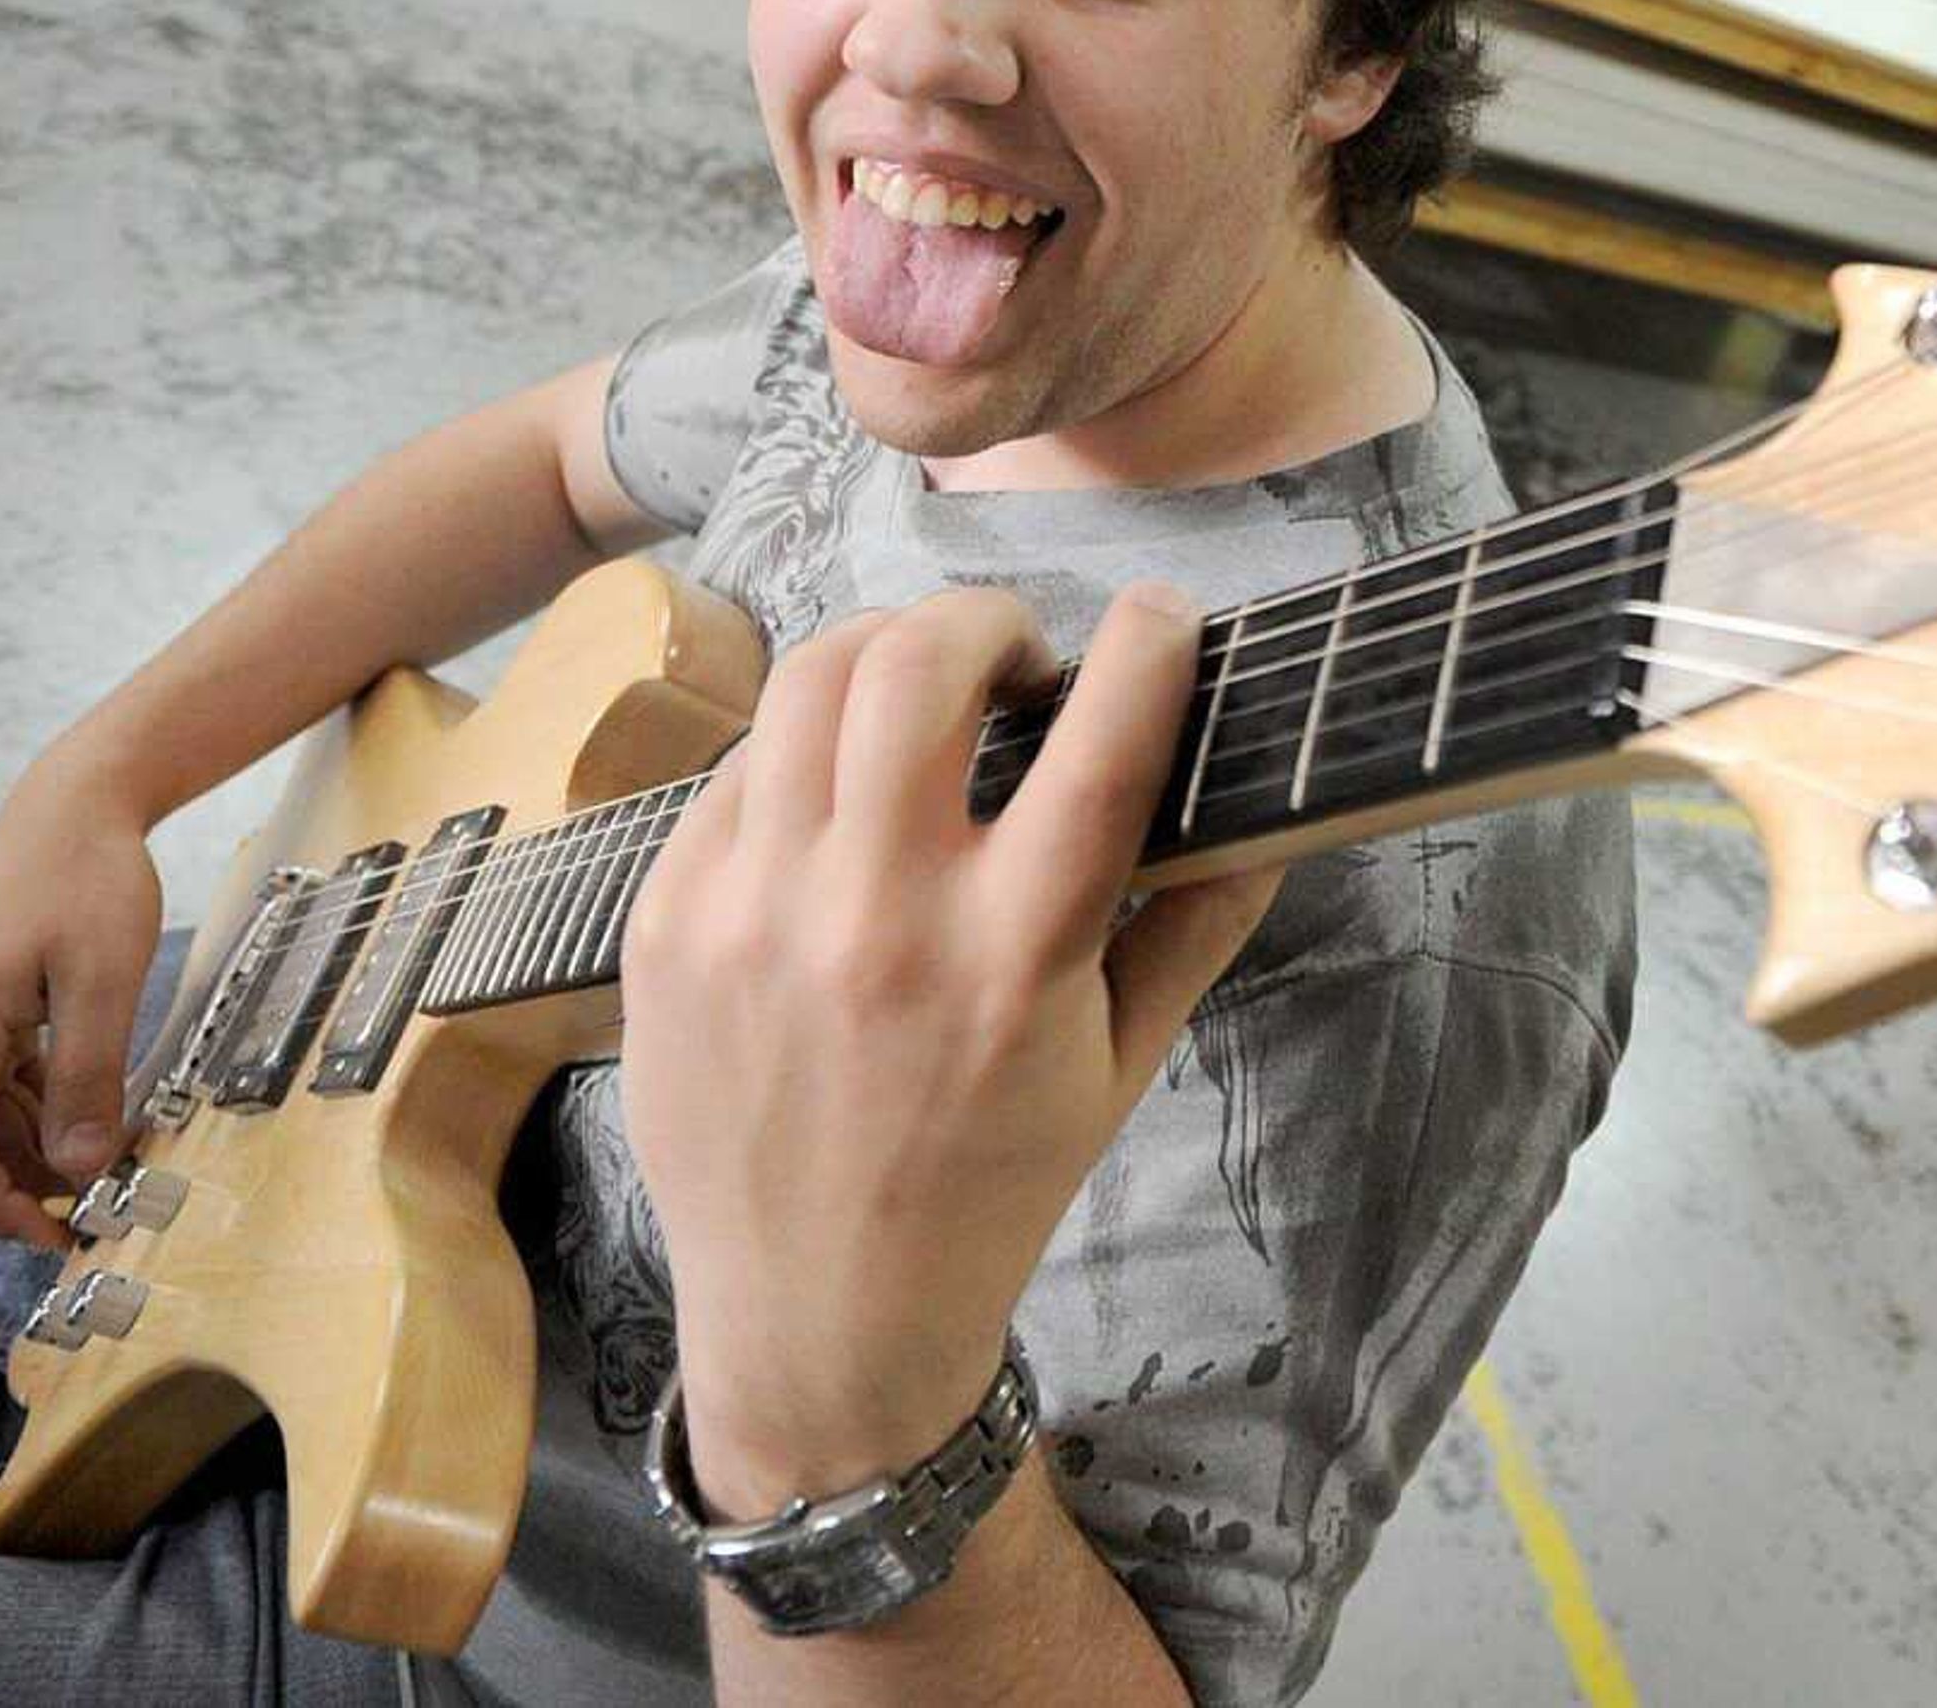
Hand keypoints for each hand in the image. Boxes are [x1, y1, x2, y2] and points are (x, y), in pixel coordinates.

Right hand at [0, 747, 169, 1245]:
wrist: (71, 806)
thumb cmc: (86, 879)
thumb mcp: (103, 981)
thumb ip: (87, 1077)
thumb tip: (82, 1167)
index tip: (61, 1238)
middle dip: (26, 1189)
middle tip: (104, 1208)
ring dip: (37, 1153)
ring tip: (113, 1163)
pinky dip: (41, 1112)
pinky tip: (95, 1115)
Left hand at [621, 582, 1282, 1513]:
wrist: (820, 1321)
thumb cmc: (993, 1192)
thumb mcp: (1123, 1067)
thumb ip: (1199, 920)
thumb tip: (1268, 799)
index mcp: (1013, 960)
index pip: (1100, 743)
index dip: (1146, 643)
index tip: (1158, 616)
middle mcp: (877, 920)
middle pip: (920, 666)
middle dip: (987, 622)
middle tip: (1017, 659)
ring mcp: (753, 914)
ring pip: (809, 683)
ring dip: (886, 651)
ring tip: (923, 690)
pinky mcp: (668, 923)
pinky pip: (736, 769)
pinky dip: (802, 749)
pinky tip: (839, 795)